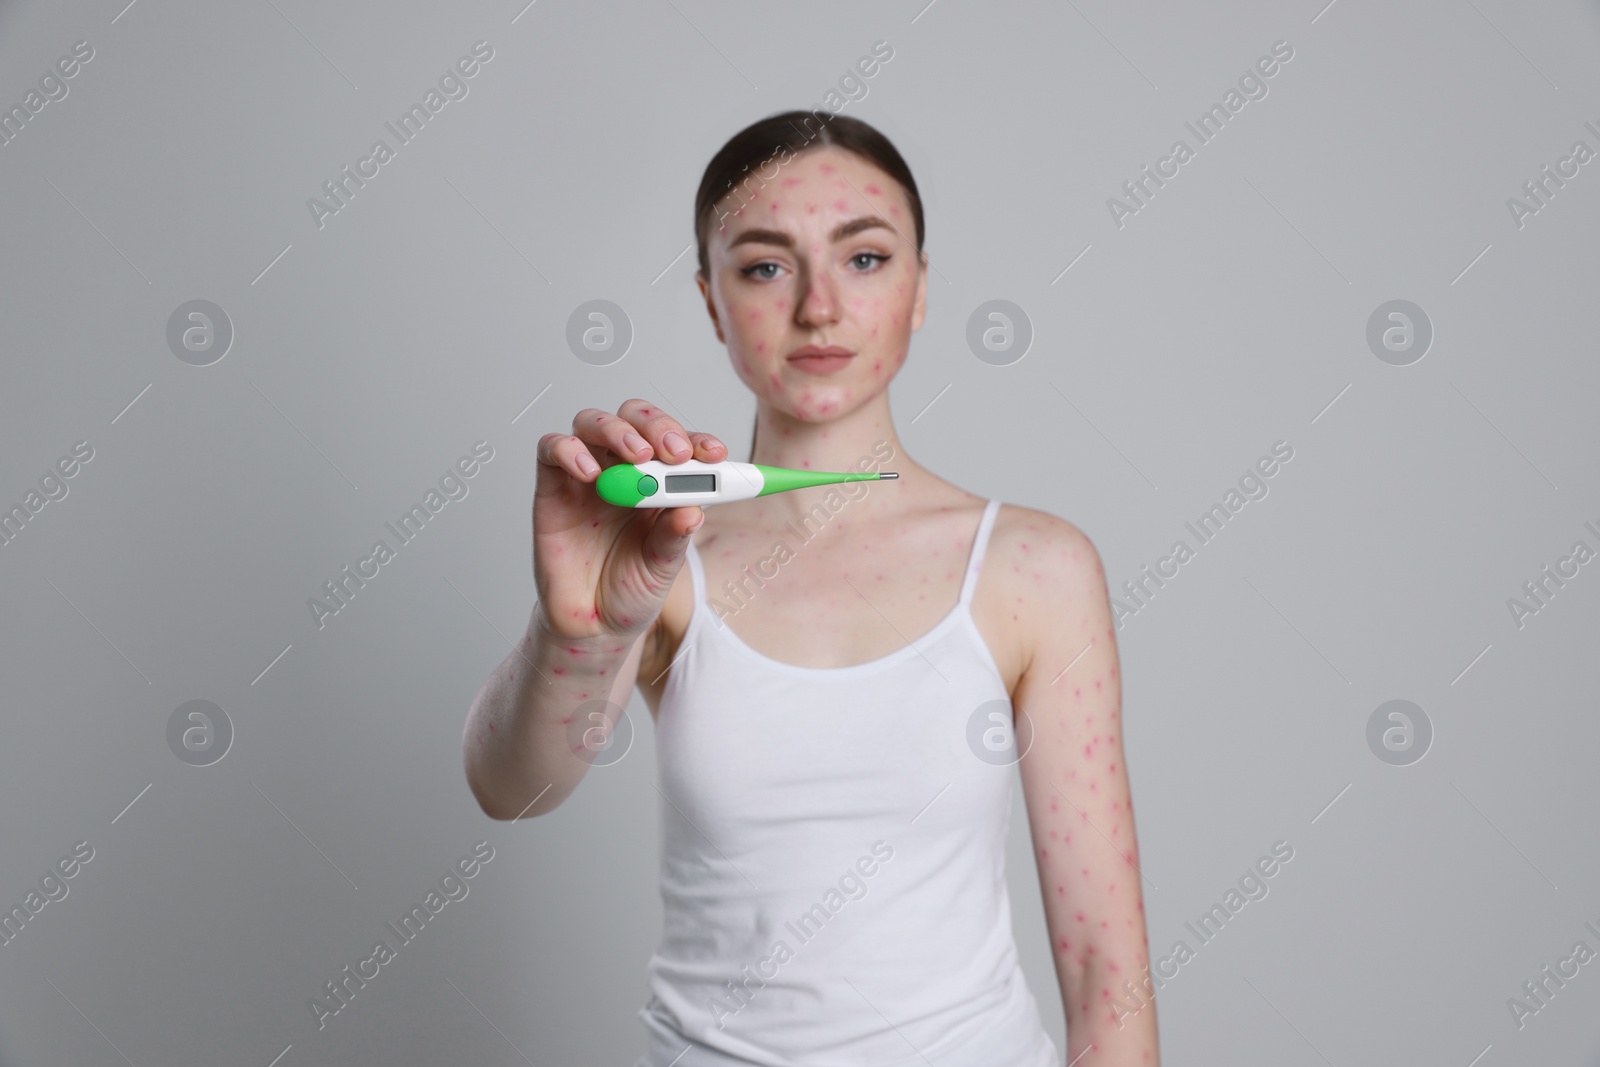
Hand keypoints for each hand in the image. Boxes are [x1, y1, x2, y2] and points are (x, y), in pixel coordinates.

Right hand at [533, 399, 726, 639]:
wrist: (591, 625)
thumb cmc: (630, 590)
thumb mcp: (663, 568)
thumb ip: (675, 537)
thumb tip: (693, 509)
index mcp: (660, 484)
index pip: (679, 444)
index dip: (698, 441)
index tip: (715, 454)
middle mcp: (623, 471)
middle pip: (635, 419)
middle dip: (658, 426)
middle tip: (674, 453)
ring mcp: (587, 476)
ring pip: (594, 423)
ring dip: (618, 430)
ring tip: (637, 457)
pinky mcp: (553, 489)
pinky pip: (552, 450)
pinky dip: (569, 451)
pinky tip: (590, 474)